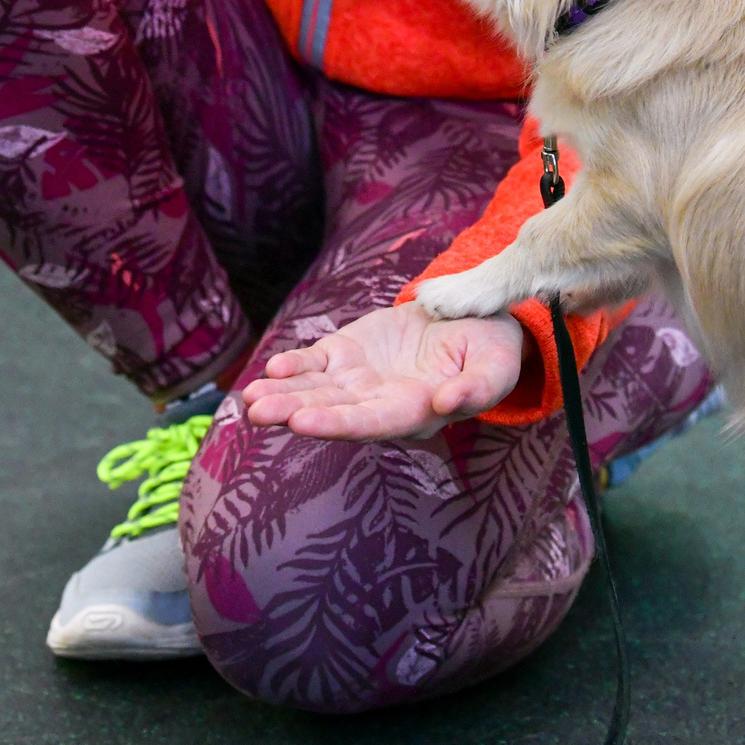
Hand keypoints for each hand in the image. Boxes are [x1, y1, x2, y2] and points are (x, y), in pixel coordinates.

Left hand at [241, 300, 523, 439]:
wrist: (473, 320)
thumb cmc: (490, 350)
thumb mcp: (496, 366)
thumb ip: (476, 387)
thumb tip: (447, 404)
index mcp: (414, 412)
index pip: (370, 423)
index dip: (336, 424)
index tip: (301, 423)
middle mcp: (379, 402)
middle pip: (331, 411)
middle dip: (293, 412)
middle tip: (258, 412)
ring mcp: (358, 379)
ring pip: (314, 390)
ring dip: (281, 394)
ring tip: (249, 398)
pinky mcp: (346, 353)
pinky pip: (314, 362)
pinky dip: (293, 365)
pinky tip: (272, 368)